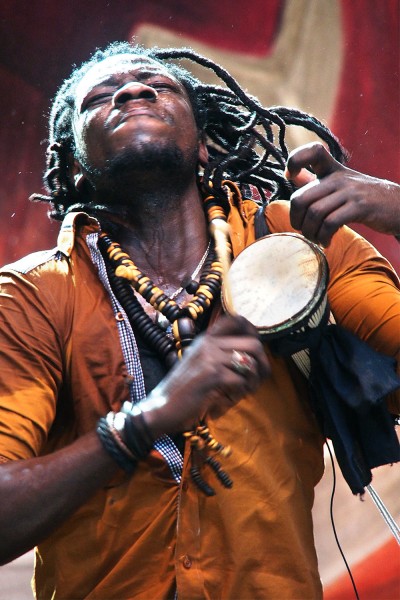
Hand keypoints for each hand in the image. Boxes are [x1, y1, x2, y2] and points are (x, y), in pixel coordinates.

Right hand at [139, 315, 270, 436]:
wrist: (160, 409)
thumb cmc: (183, 390)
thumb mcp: (199, 364)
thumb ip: (219, 355)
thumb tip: (253, 355)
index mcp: (206, 339)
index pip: (236, 319)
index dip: (253, 332)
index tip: (254, 351)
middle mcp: (208, 343)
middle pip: (253, 343)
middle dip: (263, 364)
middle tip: (257, 379)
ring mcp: (209, 357)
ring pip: (251, 362)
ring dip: (254, 380)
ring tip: (245, 390)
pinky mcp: (211, 374)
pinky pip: (241, 380)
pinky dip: (241, 392)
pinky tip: (231, 398)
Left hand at [285, 142, 399, 245]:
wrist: (398, 206)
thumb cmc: (362, 199)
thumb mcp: (339, 186)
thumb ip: (316, 183)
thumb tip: (292, 177)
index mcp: (332, 170)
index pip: (313, 151)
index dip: (295, 161)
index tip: (290, 177)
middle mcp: (339, 178)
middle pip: (300, 198)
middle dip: (296, 220)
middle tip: (303, 230)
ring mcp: (350, 192)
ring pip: (314, 213)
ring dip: (310, 233)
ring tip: (316, 239)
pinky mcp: (360, 207)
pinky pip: (331, 223)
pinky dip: (324, 237)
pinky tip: (326, 242)